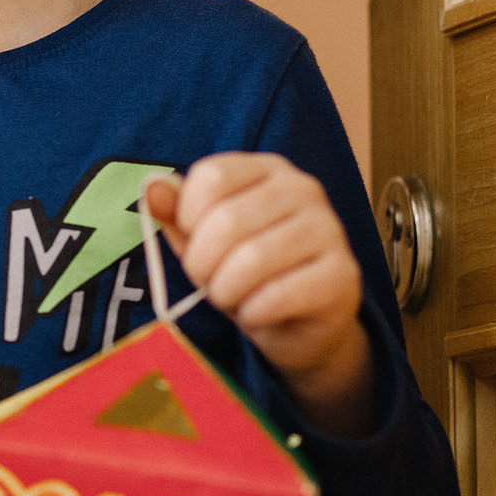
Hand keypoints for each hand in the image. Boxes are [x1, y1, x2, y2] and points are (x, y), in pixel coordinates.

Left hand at [143, 154, 372, 435]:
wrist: (299, 325)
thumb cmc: (245, 274)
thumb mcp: (203, 241)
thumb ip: (176, 213)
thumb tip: (152, 188)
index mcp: (268, 169)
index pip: (212, 176)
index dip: (188, 217)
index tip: (193, 240)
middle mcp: (304, 189)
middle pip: (228, 220)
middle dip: (202, 263)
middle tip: (208, 282)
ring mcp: (329, 229)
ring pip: (252, 259)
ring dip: (225, 290)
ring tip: (231, 297)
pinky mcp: (343, 275)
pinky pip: (278, 295)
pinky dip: (252, 312)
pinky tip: (257, 313)